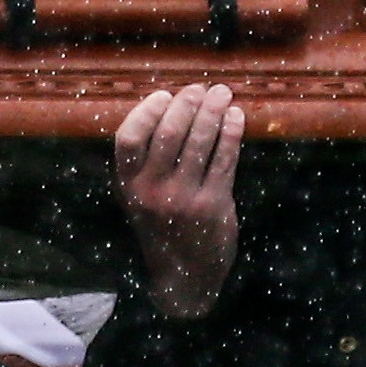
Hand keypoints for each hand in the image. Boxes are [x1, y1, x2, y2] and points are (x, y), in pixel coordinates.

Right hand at [114, 87, 241, 320]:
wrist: (186, 277)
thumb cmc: (165, 227)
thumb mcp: (141, 198)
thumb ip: (147, 162)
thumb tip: (170, 106)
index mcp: (129, 186)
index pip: (129, 139)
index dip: (146, 111)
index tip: (164, 95)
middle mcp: (152, 192)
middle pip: (169, 134)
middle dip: (188, 104)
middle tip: (201, 89)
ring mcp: (184, 199)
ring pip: (200, 143)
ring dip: (213, 112)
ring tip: (223, 94)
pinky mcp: (214, 205)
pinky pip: (225, 160)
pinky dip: (232, 134)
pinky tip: (236, 118)